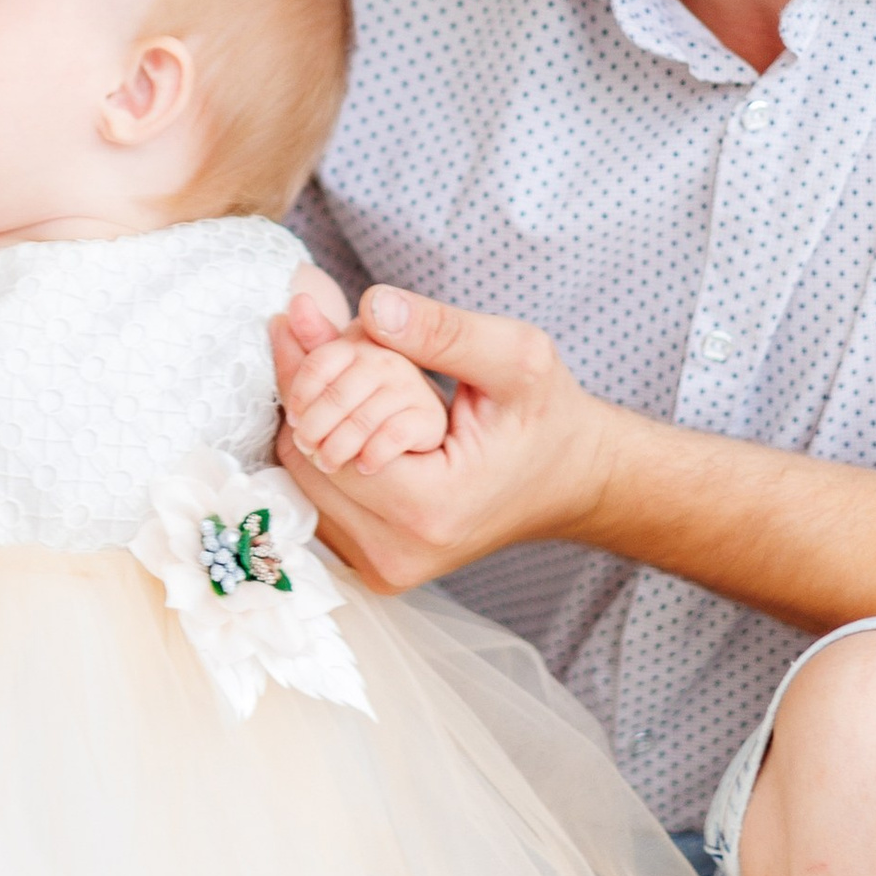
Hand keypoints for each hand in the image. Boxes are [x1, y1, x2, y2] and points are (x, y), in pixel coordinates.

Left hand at [271, 282, 616, 594]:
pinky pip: (321, 499)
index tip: (307, 317)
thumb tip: (371, 306)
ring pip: (302, 480)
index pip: (324, 436)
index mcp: (430, 509)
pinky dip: (325, 449)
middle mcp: (398, 554)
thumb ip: (441, 331)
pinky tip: (353, 415)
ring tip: (348, 376)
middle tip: (325, 336)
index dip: (314, 372)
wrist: (574, 481)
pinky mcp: (377, 568)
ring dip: (314, 419)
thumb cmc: (550, 417)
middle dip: (309, 391)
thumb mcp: (514, 356)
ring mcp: (384, 569)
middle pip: (302, 458)